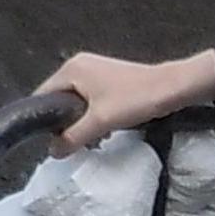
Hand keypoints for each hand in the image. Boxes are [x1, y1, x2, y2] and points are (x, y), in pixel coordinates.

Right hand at [34, 49, 189, 151]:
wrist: (171, 88)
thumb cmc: (135, 100)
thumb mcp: (100, 122)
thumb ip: (72, 137)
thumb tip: (52, 151)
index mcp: (71, 69)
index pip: (43, 96)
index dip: (44, 120)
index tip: (52, 140)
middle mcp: (78, 65)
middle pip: (58, 99)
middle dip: (64, 122)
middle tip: (73, 142)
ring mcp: (93, 70)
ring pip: (75, 101)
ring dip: (79, 121)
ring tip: (90, 138)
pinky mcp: (107, 78)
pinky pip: (89, 99)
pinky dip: (92, 115)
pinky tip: (102, 129)